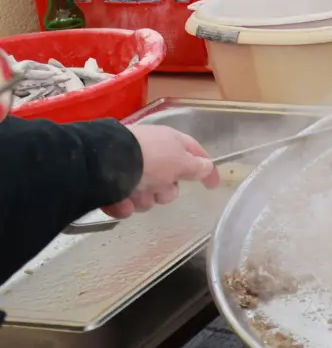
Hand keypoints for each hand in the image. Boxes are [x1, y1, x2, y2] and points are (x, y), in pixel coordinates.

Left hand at [102, 124, 218, 218]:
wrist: (104, 163)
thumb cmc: (150, 159)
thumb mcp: (180, 161)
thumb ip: (197, 167)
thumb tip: (208, 166)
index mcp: (170, 143)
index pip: (195, 154)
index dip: (206, 169)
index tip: (212, 186)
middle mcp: (152, 155)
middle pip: (168, 183)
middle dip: (165, 191)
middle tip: (160, 189)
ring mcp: (130, 170)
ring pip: (147, 196)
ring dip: (143, 199)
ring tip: (134, 194)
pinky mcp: (110, 185)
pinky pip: (125, 202)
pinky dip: (123, 204)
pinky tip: (120, 201)